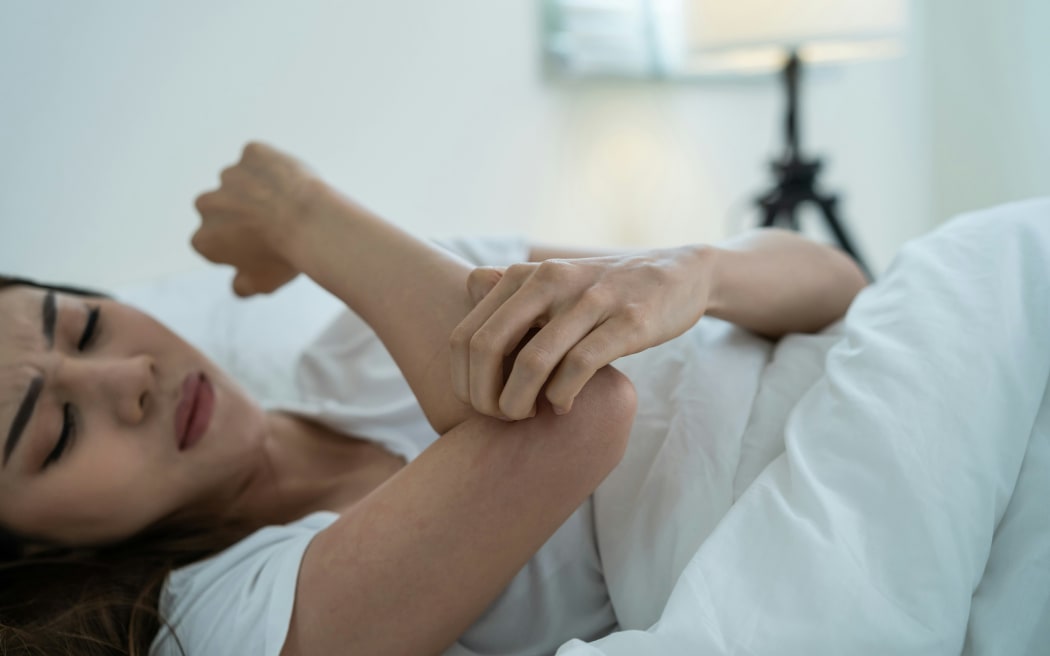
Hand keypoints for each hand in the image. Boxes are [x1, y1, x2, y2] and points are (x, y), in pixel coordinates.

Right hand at [192, 142, 319, 296]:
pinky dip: (273, 167)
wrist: (310, 222)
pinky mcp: (252, 153)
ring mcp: (229, 175)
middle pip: (223, 209)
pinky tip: (292, 183)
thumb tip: (238, 286)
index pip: (214, 242)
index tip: (260, 246)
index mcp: (204, 239)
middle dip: (242, 214)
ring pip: (241, 182)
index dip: (238, 244)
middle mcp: (207, 205)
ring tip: (288, 205)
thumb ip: (242, 287)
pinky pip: (261, 159)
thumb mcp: (262, 284)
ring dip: (257, 189)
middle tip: (274, 224)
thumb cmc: (285, 257)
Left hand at [450, 246, 713, 419]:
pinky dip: (562, 396)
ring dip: (519, 403)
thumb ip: (508, 288)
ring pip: (531, 361)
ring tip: (528, 415)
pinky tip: (563, 407)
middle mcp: (550, 280)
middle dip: (484, 397)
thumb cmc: (602, 292)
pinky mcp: (629, 321)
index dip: (462, 382)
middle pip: (486, 348)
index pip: (464, 336)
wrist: (677, 274)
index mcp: (524, 276)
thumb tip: (468, 287)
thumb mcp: (553, 282)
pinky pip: (579, 366)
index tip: (480, 405)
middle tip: (501, 417)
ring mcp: (590, 299)